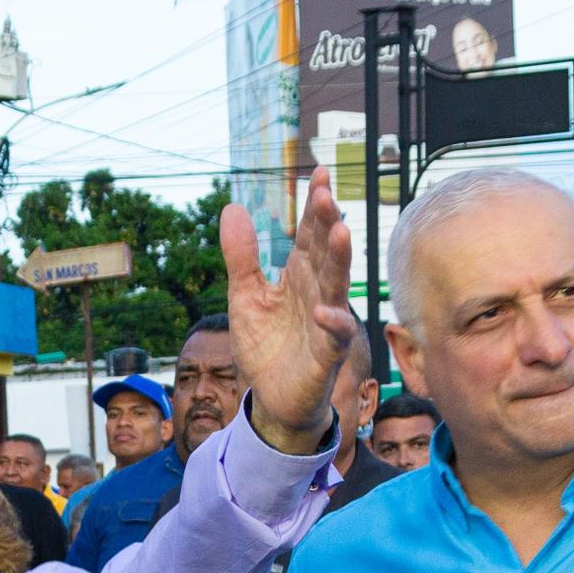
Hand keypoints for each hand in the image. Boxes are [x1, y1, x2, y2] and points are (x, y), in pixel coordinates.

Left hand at [225, 167, 356, 455]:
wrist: (272, 399)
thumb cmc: (266, 346)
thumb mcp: (244, 296)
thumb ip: (241, 256)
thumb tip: (232, 207)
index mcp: (300, 275)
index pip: (310, 233)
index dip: (315, 205)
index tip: (318, 173)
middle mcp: (318, 292)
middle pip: (325, 251)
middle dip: (327, 223)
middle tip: (326, 193)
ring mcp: (325, 322)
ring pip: (337, 286)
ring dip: (340, 261)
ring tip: (341, 232)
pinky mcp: (326, 354)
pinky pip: (334, 336)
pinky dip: (332, 324)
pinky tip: (324, 312)